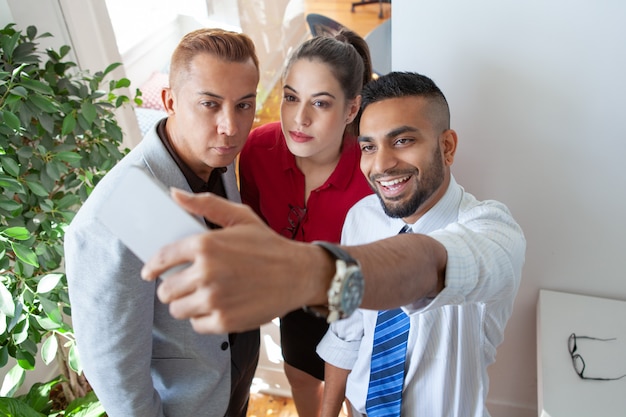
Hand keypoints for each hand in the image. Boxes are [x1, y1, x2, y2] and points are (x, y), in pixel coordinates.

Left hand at [141, 189, 330, 332]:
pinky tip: (218, 307)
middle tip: (185, 285)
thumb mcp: (240, 217)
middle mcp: (206, 273)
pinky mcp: (224, 322)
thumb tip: (174, 194)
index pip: (161, 259)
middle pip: (166, 290)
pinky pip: (197, 325)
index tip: (149, 273)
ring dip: (186, 304)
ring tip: (202, 297)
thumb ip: (205, 205)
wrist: (299, 274)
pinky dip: (203, 319)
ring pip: (178, 309)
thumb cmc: (268, 245)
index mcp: (205, 244)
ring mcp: (214, 299)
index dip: (152, 268)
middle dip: (172, 288)